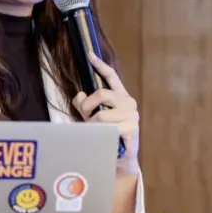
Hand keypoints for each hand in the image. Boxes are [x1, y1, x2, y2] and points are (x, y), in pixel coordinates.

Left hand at [72, 52, 139, 173]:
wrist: (121, 158)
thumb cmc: (106, 134)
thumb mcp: (92, 116)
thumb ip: (84, 104)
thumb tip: (79, 95)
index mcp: (120, 96)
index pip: (111, 76)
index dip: (100, 65)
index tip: (89, 54)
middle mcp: (128, 102)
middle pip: (101, 94)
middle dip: (88, 106)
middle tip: (85, 117)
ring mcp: (132, 115)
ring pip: (101, 114)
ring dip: (92, 124)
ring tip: (93, 131)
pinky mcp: (131, 129)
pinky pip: (108, 128)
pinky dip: (99, 133)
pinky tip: (102, 138)